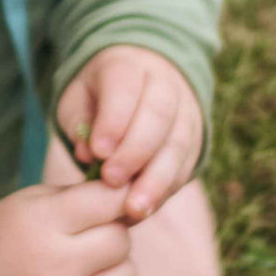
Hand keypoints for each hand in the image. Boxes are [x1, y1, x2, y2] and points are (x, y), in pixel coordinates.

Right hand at [0, 181, 139, 275]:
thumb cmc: (13, 235)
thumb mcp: (34, 201)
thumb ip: (83, 194)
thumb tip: (137, 199)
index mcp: (44, 222)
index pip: (109, 200)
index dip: (116, 195)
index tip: (109, 198)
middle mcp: (58, 264)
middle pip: (120, 239)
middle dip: (111, 231)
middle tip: (91, 234)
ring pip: (128, 275)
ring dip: (117, 265)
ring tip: (94, 262)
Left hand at [57, 45, 203, 221]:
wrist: (141, 83)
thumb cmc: (99, 95)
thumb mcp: (79, 97)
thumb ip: (80, 121)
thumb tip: (87, 154)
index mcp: (129, 66)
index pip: (126, 89)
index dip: (114, 121)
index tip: (98, 152)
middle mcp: (165, 84)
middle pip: (158, 116)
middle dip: (135, 152)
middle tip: (111, 181)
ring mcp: (186, 112)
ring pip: (178, 144)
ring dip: (156, 180)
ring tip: (134, 209)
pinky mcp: (196, 140)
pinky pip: (186, 166)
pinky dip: (166, 190)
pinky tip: (146, 210)